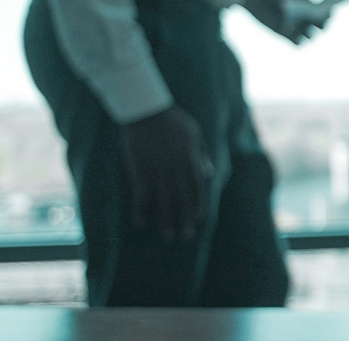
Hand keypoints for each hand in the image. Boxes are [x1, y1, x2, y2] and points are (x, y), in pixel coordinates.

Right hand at [120, 106, 211, 241]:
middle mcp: (176, 169)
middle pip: (182, 199)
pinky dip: (140, 210)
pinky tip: (140, 223)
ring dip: (165, 220)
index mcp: (190, 160)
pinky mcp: (140, 170)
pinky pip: (141, 195)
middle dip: (184, 220)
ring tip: (167, 237)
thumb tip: (208, 174)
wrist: (146, 110)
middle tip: (184, 238)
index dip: (196, 205)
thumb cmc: (172, 120)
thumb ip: (201, 154)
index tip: (196, 220)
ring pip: (163, 201)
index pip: (196, 189)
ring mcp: (158, 171)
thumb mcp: (194, 134)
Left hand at [244, 0, 327, 43]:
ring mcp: (294, 26)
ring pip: (311, 37)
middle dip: (324, 26)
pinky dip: (299, 41)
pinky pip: (298, 44)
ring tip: (302, 25)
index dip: (329, 14)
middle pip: (321, 26)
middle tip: (320, 22)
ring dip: (311, 34)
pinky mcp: (284, 34)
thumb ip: (307, 2)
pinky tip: (293, 32)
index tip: (329, 12)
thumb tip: (321, 10)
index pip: (325, 13)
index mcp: (307, 5)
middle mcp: (302, 17)